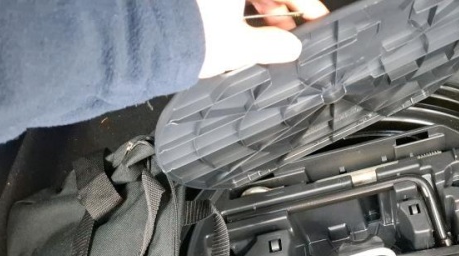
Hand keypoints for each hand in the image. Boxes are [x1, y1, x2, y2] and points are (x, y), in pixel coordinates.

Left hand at [196, 0, 328, 78]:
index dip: (305, 3)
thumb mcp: (240, 46)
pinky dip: (232, 7)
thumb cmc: (186, 34)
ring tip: (264, 35)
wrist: (142, 38)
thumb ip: (272, 45)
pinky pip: (218, 0)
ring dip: (257, 7)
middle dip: (278, 7)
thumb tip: (289, 47)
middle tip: (288, 32)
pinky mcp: (191, 1)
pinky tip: (237, 26)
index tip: (315, 17)